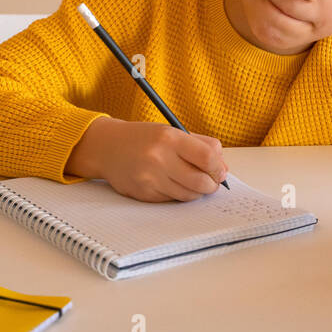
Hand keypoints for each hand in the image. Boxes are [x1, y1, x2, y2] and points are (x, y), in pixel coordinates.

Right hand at [73, 117, 228, 201]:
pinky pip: (172, 200)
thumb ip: (201, 145)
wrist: (108, 147)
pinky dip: (177, 194)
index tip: (221, 172)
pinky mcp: (144, 194)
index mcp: (169, 138)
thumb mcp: (172, 131)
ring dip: (196, 191)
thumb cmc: (144, 138)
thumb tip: (223, 168)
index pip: (207, 157)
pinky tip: (170, 183)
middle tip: (211, 182)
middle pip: (201, 181)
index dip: (219, 168)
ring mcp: (150, 178)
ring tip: (192, 182)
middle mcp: (159, 158)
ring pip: (188, 195)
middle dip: (211, 184)